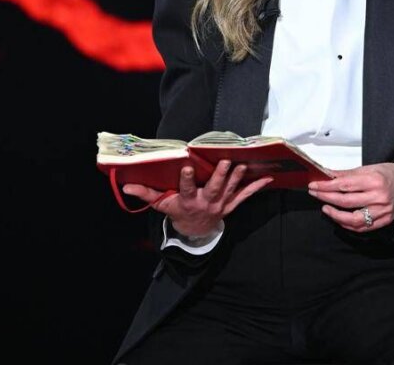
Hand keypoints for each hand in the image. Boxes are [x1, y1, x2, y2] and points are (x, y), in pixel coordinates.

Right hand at [122, 160, 272, 237]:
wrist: (195, 230)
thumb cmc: (177, 211)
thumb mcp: (161, 204)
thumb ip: (145, 193)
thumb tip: (126, 186)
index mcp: (188, 201)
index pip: (187, 189)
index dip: (188, 180)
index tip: (188, 168)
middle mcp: (206, 202)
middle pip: (214, 188)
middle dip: (220, 176)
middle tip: (226, 162)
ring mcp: (220, 204)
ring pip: (230, 190)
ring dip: (237, 178)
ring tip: (243, 165)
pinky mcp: (231, 204)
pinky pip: (245, 196)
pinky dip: (256, 187)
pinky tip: (267, 178)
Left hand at [307, 163, 393, 232]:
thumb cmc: (389, 174)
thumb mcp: (369, 168)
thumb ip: (347, 174)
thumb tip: (327, 175)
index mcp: (374, 180)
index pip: (344, 185)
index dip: (326, 186)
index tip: (314, 185)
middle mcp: (378, 197)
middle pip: (346, 201)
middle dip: (326, 197)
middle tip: (315, 193)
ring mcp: (382, 211)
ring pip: (354, 219)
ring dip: (336, 215)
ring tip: (325, 208)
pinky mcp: (384, 221)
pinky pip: (362, 227)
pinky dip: (348, 224)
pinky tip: (339, 218)